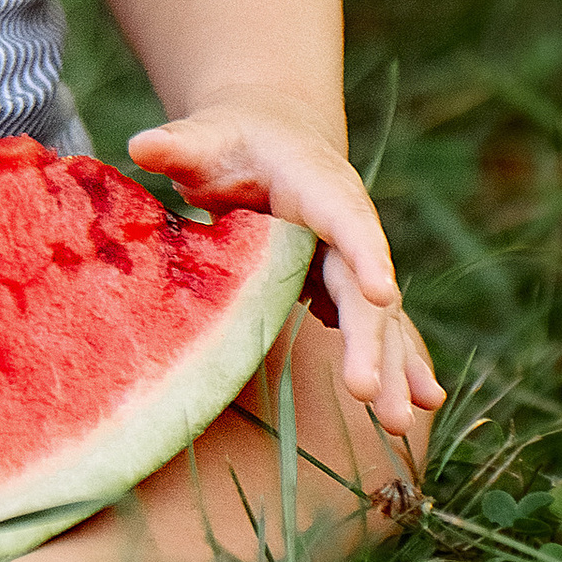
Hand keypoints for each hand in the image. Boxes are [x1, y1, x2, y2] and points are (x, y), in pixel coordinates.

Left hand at [128, 98, 443, 440]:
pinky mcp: (344, 289)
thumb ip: (179, 145)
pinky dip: (398, 364)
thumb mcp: (206, 138)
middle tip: (368, 393)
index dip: (365, 253)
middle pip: (363, 285)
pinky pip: (373, 329)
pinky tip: (419, 409)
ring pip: (375, 317)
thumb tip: (142, 145)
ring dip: (390, 368)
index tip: (379, 293)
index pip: (346, 219)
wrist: (273, 140)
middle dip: (370, 339)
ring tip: (397, 423)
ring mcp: (350, 261)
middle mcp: (348, 225)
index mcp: (319, 185)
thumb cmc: (234, 141)